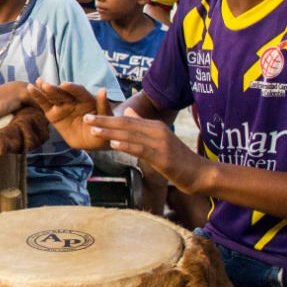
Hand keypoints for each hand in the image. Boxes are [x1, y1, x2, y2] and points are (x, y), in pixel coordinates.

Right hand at [23, 79, 111, 149]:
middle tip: (46, 85)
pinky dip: (38, 96)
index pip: (79, 92)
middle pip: (63, 93)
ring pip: (53, 96)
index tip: (65, 84)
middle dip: (55, 89)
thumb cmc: (102, 128)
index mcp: (86, 99)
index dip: (72, 88)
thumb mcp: (105, 119)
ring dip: (45, 90)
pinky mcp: (53, 113)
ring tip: (38, 83)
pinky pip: (45, 104)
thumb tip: (103, 90)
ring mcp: (62, 106)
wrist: (93, 140)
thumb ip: (102, 105)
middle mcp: (73, 100)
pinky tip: (31, 88)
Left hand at [83, 110, 209, 192]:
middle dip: (104, 121)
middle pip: (126, 124)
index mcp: (155, 126)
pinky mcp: (163, 157)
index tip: (89, 115)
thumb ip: (142, 126)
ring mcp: (160, 144)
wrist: (201, 174)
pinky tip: (113, 145)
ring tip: (93, 130)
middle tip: (85, 118)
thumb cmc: (178, 159)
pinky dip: (126, 146)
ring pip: (131, 136)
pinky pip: (141, 150)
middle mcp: (157, 131)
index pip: (126, 120)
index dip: (107, 118)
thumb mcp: (160, 139)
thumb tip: (126, 113)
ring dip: (110, 133)